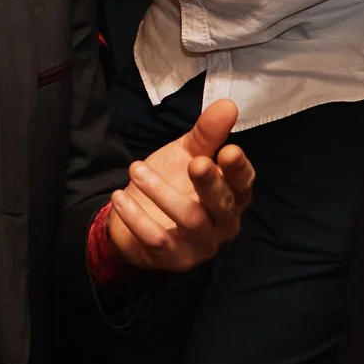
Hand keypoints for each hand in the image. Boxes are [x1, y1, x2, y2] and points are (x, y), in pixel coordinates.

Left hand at [104, 98, 254, 272]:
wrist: (135, 214)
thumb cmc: (172, 180)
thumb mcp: (188, 153)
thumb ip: (207, 134)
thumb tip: (228, 105)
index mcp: (232, 196)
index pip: (243, 185)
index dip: (239, 170)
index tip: (229, 151)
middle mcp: (223, 224)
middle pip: (223, 205)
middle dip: (210, 183)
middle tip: (195, 162)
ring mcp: (200, 245)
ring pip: (190, 220)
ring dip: (162, 193)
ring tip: (136, 168)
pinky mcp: (174, 258)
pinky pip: (157, 239)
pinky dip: (137, 217)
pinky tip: (120, 197)